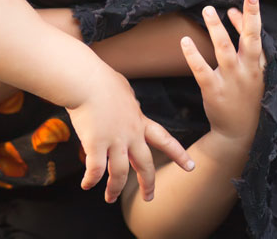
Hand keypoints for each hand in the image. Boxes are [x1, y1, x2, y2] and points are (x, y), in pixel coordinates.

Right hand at [66, 66, 193, 203]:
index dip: (178, 154)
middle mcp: (131, 134)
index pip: (164, 139)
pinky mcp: (96, 144)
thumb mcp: (123, 89)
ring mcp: (114, 140)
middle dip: (148, 183)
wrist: (85, 80)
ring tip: (110, 198)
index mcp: (139, 120)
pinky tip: (87, 185)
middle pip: (144, 164)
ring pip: (120, 173)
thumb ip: (129, 100)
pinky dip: (91, 180)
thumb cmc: (100, 79)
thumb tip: (131, 101)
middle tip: (149, 197)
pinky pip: (95, 170)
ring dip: (114, 189)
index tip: (190, 167)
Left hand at [184, 0, 264, 152]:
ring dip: (216, 29)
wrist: (238, 133)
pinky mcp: (213, 91)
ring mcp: (231, 81)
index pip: (258, 38)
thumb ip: (245, 45)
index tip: (246, 0)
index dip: (252, 18)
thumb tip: (233, 14)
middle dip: (251, 18)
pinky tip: (185, 42)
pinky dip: (193, 55)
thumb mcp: (253, 72)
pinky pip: (202, 70)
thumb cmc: (246, 97)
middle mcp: (248, 72)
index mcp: (259, 68)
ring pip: (224, 51)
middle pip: (251, 41)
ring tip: (208, 10)